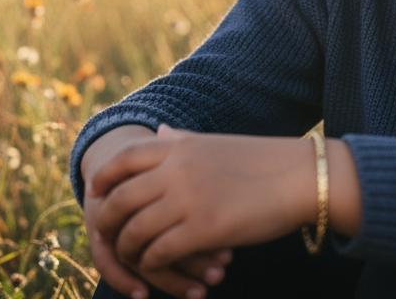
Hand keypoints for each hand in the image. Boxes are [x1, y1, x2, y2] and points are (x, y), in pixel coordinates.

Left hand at [91, 125, 315, 272]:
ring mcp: (189, 199)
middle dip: (106, 220)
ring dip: (128, 249)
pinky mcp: (203, 229)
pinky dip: (151, 263)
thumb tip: (163, 131)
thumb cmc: (261, 161)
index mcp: (180, 146)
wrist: (299, 177)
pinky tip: (157, 265)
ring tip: (133, 257)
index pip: (124, 158)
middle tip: (105, 234)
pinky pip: (159, 252)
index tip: (96, 193)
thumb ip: (184, 140)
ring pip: (135, 231)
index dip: (103, 178)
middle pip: (120, 198)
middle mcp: (177, 170)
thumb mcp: (216, 144)